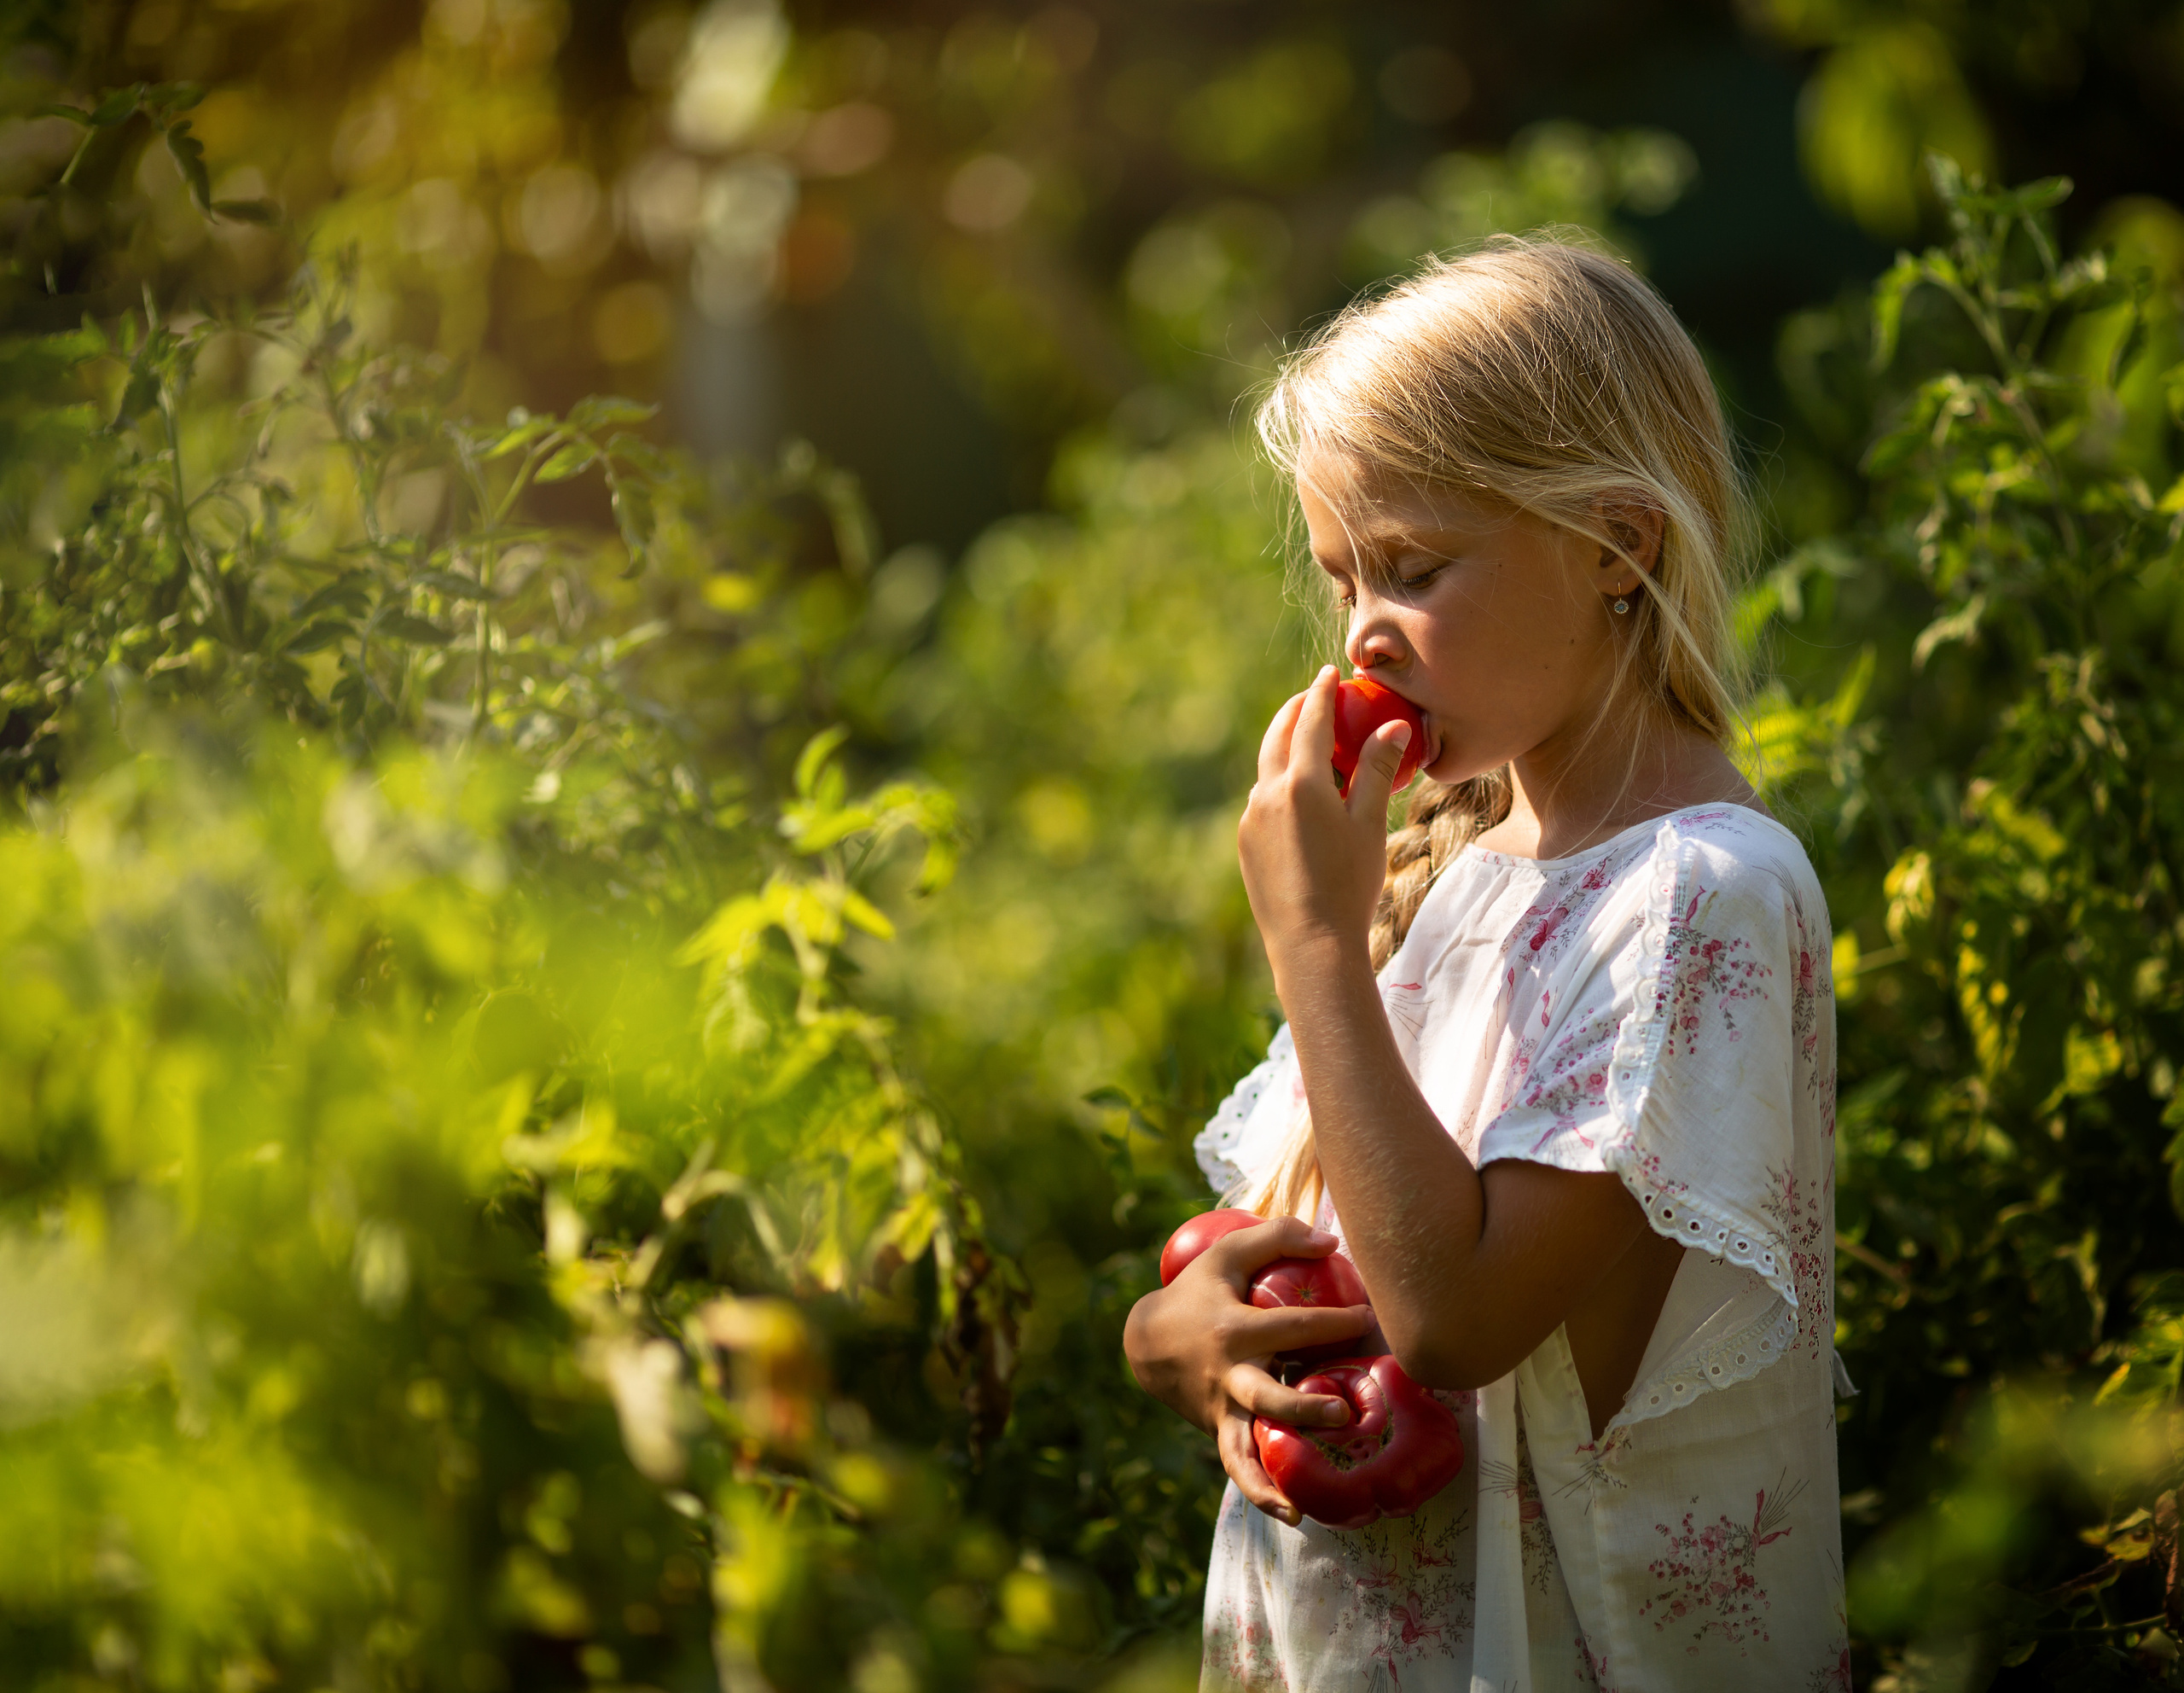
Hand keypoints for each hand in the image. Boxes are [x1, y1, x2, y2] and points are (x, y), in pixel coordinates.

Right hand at [1123, 1215, 1374, 1525]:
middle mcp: (1229, 1375)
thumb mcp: (1228, 1253)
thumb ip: (1277, 1237)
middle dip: (1307, 1409)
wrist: (1147, 1341)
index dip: (1335, 1322)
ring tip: (1307, 1493)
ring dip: (1276, 1470)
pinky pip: (1239, 1466)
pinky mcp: (1219, 1430)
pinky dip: (1260, 1493)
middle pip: (1269, 1396)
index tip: (1371, 1318)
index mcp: (1235, 1329)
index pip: (1293, 1327)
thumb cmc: (1198, 1290)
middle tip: (1346, 1412)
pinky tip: (1293, 1514)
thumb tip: (1332, 1243)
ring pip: (1246, 1446)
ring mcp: (1222, 1409)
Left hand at [1238, 666, 1413, 966]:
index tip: (1330, 674)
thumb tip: (1394, 726)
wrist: (1311, 943)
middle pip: (1278, 736)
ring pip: (1267, 769)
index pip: (1311, 721)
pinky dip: (1279, 784)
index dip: (1321, 693)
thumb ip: (1377, 770)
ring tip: (1308, 745)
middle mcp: (1267, 794)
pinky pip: (1262, 800)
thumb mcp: (1370, 824)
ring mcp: (1250, 819)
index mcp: (1301, 783)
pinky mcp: (1245, 842)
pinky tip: (1298, 797)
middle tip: (1312, 697)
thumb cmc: (1350, 883)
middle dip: (1295, 711)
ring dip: (1285, 748)